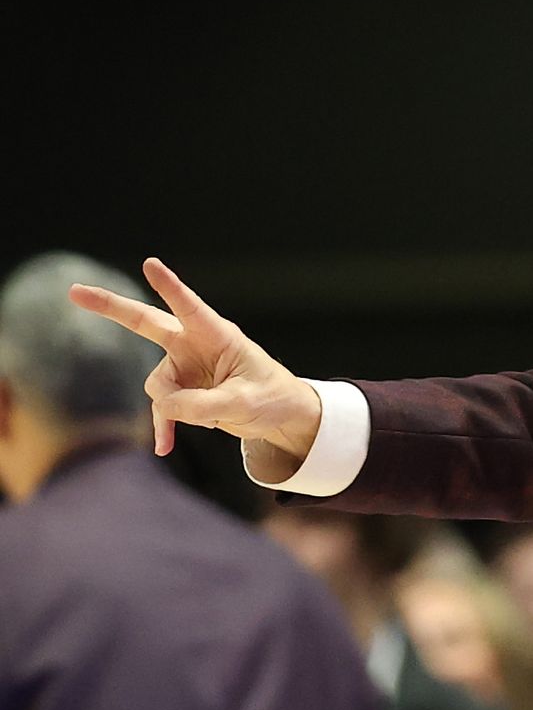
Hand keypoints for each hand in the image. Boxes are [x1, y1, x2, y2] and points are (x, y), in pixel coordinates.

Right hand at [68, 258, 320, 466]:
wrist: (280, 416)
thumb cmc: (273, 397)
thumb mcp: (244, 402)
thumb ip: (203, 404)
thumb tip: (164, 406)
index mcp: (218, 335)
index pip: (189, 307)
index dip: (169, 286)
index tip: (151, 263)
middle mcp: (195, 345)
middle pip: (146, 322)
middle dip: (111, 308)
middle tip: (75, 291)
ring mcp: (185, 367)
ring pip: (158, 386)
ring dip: (179, 407)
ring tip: (215, 415)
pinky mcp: (182, 389)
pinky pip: (161, 408)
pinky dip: (164, 426)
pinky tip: (164, 447)